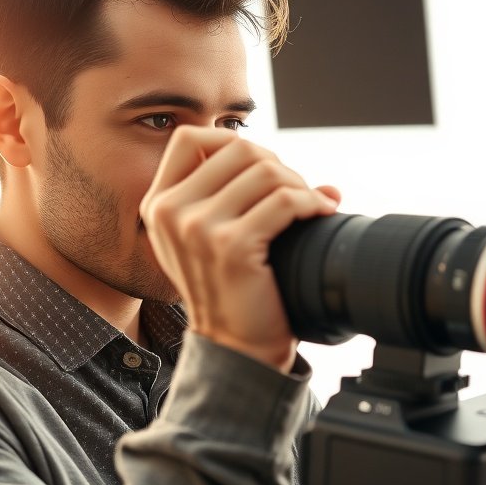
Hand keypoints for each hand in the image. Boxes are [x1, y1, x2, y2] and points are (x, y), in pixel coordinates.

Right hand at [139, 126, 339, 371]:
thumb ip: (238, 197)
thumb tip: (327, 183)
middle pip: (237, 148)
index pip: (189, 137)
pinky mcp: (231, 246)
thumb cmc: (233, 290)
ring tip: (308, 208)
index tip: (260, 173)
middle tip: (295, 196)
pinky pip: (285, 201)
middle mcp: (169, 212)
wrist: (236, 347)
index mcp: (158, 204)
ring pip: (265, 170)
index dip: (233, 143)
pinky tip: (319, 216)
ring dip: (298, 185)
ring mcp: (197, 229)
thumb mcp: (214, 239)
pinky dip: (311, 204)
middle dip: (277, 165)